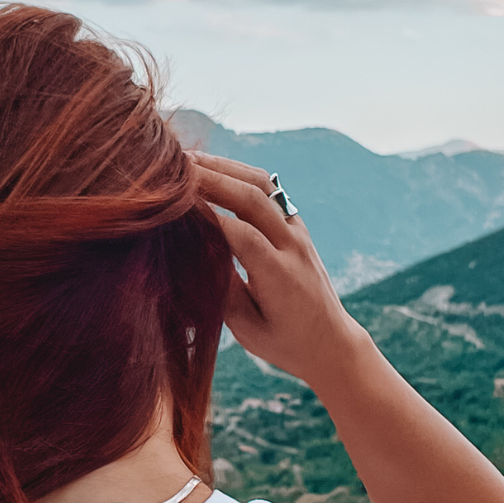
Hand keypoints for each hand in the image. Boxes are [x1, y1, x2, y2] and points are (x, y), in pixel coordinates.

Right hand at [192, 154, 371, 391]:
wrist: (330, 341)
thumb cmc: (284, 342)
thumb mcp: (247, 329)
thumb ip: (223, 290)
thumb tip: (194, 252)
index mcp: (280, 277)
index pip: (242, 234)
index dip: (207, 216)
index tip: (173, 205)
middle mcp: (293, 246)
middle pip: (253, 199)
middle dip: (213, 179)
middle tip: (174, 166)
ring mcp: (298, 231)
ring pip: (263, 185)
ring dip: (226, 168)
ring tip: (190, 160)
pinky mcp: (297, 225)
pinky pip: (269, 189)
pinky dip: (240, 175)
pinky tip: (215, 171)